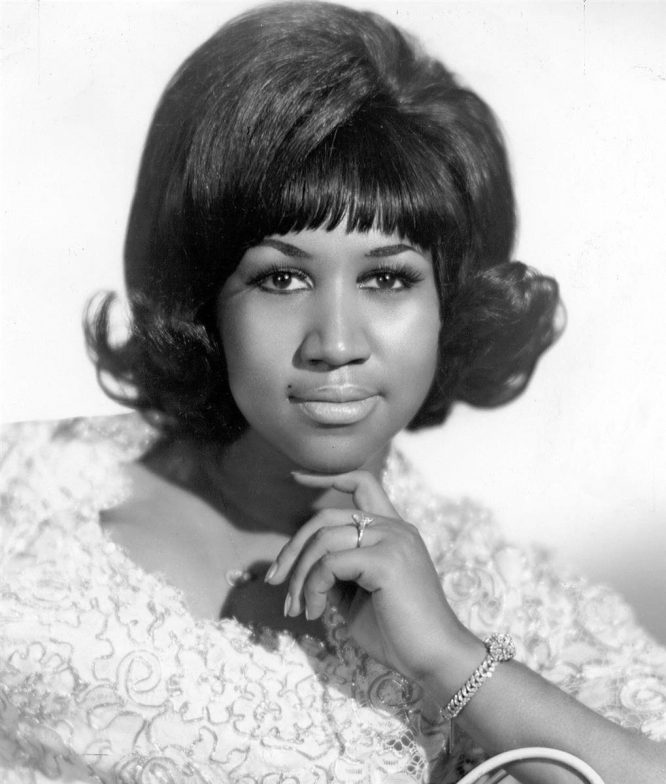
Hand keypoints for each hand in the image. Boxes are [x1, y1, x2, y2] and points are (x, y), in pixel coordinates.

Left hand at [265, 469, 474, 683]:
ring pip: (323, 540)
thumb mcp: (356, 596)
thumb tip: (300, 565)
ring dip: (299, 576)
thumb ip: (335, 572)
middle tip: (273, 580)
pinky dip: (313, 587)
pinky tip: (316, 612)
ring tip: (297, 608)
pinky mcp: (387, 561)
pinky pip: (330, 563)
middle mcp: (395, 528)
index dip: (327, 476)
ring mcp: (393, 540)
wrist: (433, 660)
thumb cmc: (396, 633)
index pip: (361, 483)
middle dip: (292, 549)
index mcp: (392, 531)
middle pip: (326, 517)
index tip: (295, 477)